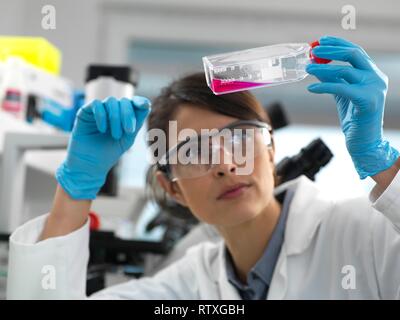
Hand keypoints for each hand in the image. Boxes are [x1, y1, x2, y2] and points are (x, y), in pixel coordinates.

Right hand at [56, 96, 150, 198]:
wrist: (90, 164)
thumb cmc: (110, 152)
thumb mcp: (128, 138)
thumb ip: (136, 122)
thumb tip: (147, 104)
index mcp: (123, 116)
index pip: (133, 103)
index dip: (140, 101)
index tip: (145, 105)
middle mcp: (111, 111)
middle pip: (124, 101)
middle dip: (128, 115)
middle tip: (129, 131)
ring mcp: (98, 110)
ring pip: (111, 101)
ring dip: (116, 118)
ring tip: (116, 136)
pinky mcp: (85, 112)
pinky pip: (96, 104)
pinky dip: (102, 115)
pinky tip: (102, 129)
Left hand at [306, 36, 398, 178]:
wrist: (365, 142)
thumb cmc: (354, 118)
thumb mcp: (342, 95)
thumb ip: (333, 80)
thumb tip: (317, 66)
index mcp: (373, 74)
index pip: (356, 51)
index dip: (338, 43)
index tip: (321, 40)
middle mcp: (376, 78)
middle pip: (354, 54)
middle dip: (331, 49)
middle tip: (312, 51)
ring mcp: (374, 88)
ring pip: (345, 70)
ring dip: (323, 67)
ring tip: (307, 68)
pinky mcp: (367, 101)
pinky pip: (341, 88)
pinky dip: (323, 86)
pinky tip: (311, 88)